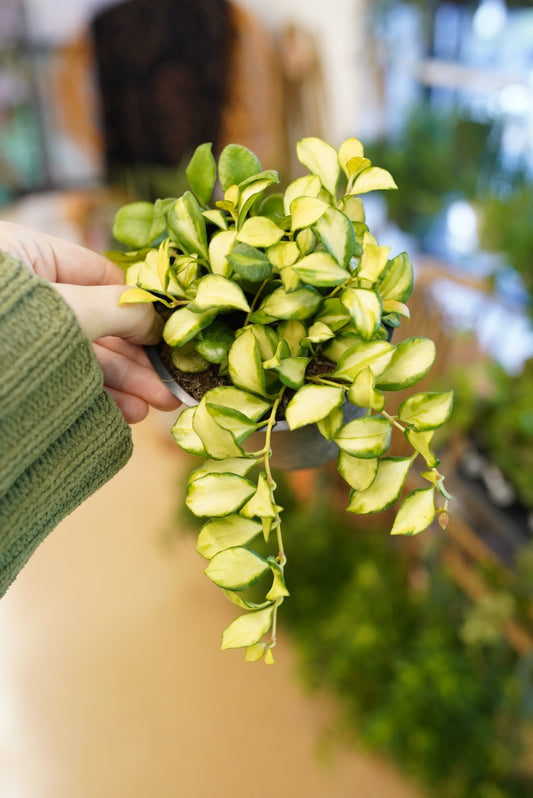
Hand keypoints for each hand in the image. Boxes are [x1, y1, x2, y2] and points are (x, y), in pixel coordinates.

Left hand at [0, 220, 179, 422]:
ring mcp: (20, 332)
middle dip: (137, 356)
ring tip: (154, 407)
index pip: (102, 276)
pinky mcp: (15, 366)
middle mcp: (28, 293)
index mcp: (31, 255)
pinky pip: (63, 375)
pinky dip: (94, 393)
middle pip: (99, 321)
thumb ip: (117, 309)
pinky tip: (122, 412)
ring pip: (82, 353)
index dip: (140, 307)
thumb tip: (160, 317)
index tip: (171, 337)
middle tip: (172, 385)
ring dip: (122, 381)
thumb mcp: (65, 310)